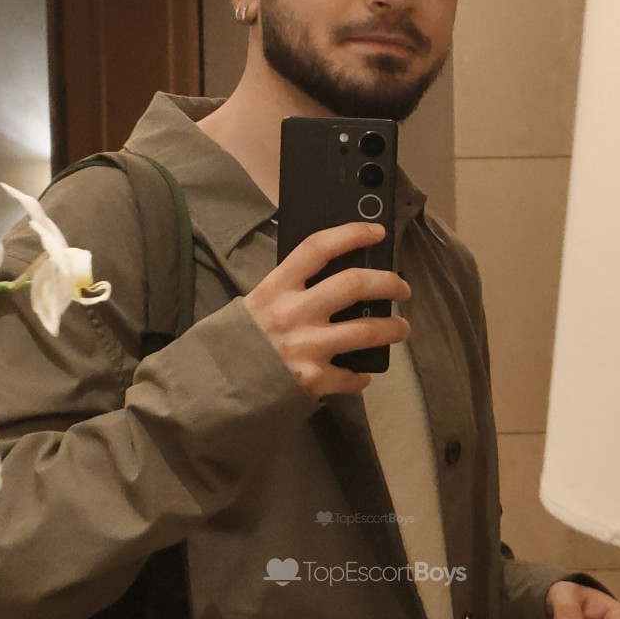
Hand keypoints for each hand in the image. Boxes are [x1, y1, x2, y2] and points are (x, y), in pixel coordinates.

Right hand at [245, 222, 410, 398]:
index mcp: (278, 287)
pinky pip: (349, 376)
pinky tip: (363, 376)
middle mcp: (295, 312)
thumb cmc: (239, 340)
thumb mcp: (259, 303)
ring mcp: (306, 346)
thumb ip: (290, 290)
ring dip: (392, 328)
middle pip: (354, 284)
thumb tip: (333, 279)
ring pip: (366, 331)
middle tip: (402, 289)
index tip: (377, 233)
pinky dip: (360, 377)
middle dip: (388, 283)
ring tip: (401, 329)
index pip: (318, 247)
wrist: (218, 384)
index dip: (352, 234)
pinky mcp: (312, 379)